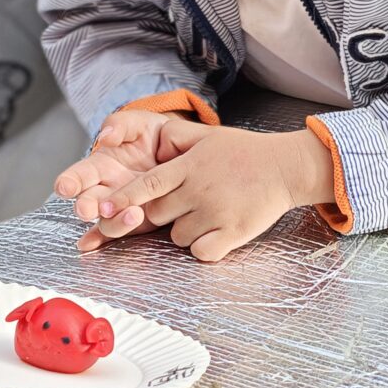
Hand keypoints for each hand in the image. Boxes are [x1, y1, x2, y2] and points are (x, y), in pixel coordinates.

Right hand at [55, 111, 214, 251]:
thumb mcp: (137, 123)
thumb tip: (106, 136)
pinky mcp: (138, 221)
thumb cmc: (151, 136)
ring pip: (107, 221)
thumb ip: (120, 125)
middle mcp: (105, 190)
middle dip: (85, 206)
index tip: (64, 186)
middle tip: (88, 209)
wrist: (178, 151)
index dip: (69, 181)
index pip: (78, 175)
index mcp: (100, 166)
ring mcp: (120, 208)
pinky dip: (107, 243)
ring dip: (115, 221)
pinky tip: (97, 247)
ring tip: (134, 212)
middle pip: (88, 203)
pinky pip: (121, 235)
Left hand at [85, 126, 335, 261]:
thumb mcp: (209, 137)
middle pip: (158, 215)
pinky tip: (217, 233)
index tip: (104, 209)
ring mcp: (215, 212)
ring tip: (207, 215)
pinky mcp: (233, 231)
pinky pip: (202, 251)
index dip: (123, 198)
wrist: (284, 167)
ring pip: (178, 237)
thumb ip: (178, 139)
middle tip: (184, 206)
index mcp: (188, 167)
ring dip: (186, 232)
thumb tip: (153, 137)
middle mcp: (198, 190)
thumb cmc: (245, 152)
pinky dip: (205, 247)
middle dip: (163, 216)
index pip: (147, 185)